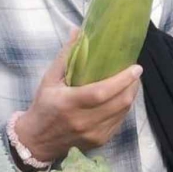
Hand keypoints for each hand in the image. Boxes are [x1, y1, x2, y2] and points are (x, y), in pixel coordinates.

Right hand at [18, 32, 142, 164]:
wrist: (37, 141)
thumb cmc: (44, 105)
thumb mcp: (49, 79)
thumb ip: (65, 55)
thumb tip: (78, 31)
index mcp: (69, 103)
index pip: (101, 92)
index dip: (122, 80)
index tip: (135, 68)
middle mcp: (83, 121)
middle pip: (119, 102)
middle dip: (132, 85)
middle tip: (135, 72)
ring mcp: (94, 133)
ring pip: (123, 112)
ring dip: (131, 95)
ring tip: (132, 82)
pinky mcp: (100, 140)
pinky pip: (120, 121)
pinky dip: (124, 107)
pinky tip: (123, 97)